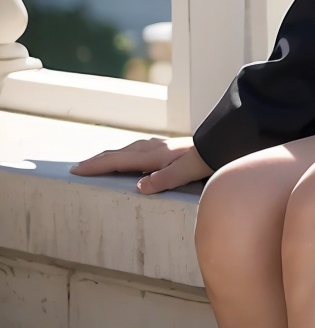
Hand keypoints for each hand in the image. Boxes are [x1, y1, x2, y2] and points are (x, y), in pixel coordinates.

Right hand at [69, 134, 212, 193]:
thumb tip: (139, 186)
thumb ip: (164, 179)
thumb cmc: (208, 158)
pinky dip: (127, 154)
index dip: (96, 166)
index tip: (76, 170)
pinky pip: (140, 150)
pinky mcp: (169, 149)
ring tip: (99, 162)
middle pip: (120, 153)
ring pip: (129, 150)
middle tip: (79, 168)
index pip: (118, 161)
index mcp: (155, 156)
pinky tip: (132, 158)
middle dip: (98, 160)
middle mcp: (155, 148)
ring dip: (112, 156)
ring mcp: (162, 146)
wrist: (226, 142)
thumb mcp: (187, 171)